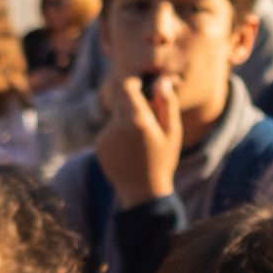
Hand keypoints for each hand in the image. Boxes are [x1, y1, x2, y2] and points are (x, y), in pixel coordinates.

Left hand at [94, 71, 185, 204]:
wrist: (142, 192)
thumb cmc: (163, 161)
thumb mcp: (173, 132)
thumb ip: (167, 103)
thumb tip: (161, 80)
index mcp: (138, 120)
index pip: (127, 86)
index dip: (134, 84)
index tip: (140, 87)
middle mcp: (118, 125)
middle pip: (120, 100)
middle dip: (132, 105)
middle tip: (145, 121)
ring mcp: (106, 135)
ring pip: (116, 117)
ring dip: (126, 123)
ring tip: (139, 144)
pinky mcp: (99, 145)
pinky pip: (109, 131)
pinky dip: (118, 136)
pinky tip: (128, 152)